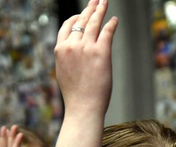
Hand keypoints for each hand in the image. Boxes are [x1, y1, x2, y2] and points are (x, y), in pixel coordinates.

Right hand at [55, 0, 117, 121]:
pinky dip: (111, 24)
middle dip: (90, 9)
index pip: (67, 27)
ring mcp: (86, 47)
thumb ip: (68, 59)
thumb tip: (72, 55)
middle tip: (96, 0)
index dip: (75, 18)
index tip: (81, 15)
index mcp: (60, 50)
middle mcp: (72, 45)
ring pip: (94, 23)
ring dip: (100, 10)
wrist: (83, 107)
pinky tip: (114, 20)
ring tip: (104, 2)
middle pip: (81, 21)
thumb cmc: (76, 96)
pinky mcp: (101, 52)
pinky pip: (107, 32)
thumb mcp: (64, 73)